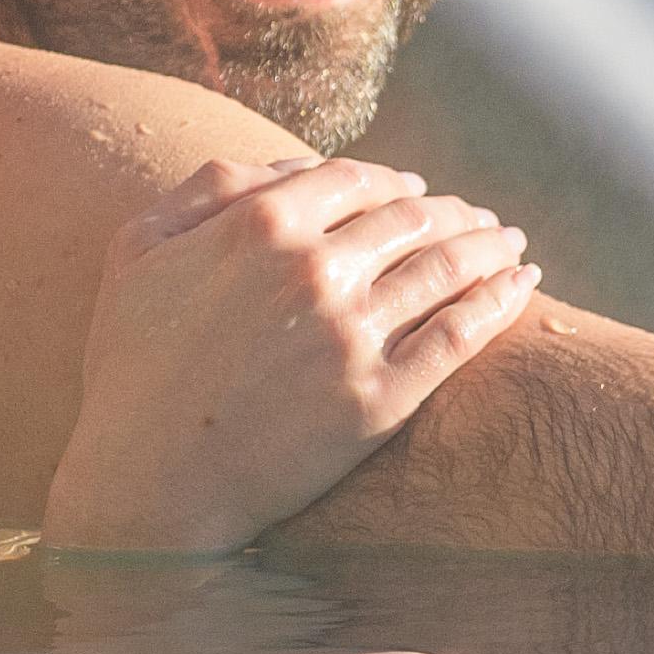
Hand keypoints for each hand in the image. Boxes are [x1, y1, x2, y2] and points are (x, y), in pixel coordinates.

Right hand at [42, 155, 541, 555]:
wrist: (149, 486)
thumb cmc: (131, 372)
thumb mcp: (136, 256)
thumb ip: (204, 193)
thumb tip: (284, 167)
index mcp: (259, 225)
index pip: (355, 181)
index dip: (394, 182)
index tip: (416, 192)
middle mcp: (314, 270)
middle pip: (412, 219)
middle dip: (452, 211)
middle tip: (478, 218)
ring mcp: (352, 335)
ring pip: (448, 267)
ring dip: (490, 245)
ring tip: (511, 245)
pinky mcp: (381, 399)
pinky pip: (461, 334)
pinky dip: (499, 300)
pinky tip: (522, 285)